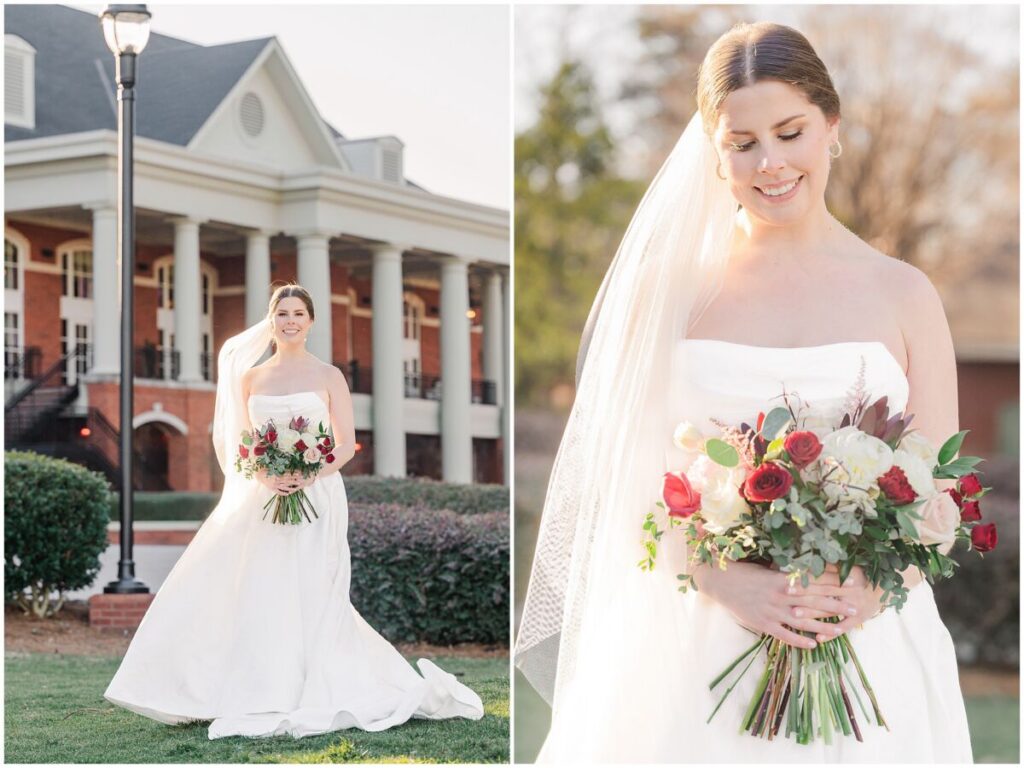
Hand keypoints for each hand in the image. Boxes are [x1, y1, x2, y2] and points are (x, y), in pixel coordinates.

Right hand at [256, 471, 308, 495]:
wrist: (259, 475)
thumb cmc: (267, 470)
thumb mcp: (274, 468)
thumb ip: (281, 469)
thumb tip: (290, 469)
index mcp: (277, 474)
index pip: (288, 474)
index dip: (294, 474)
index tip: (300, 473)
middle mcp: (276, 480)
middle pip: (288, 480)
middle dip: (295, 480)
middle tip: (301, 480)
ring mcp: (274, 485)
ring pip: (284, 487)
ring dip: (291, 487)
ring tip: (297, 488)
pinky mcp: (272, 489)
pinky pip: (278, 492)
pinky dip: (283, 493)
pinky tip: (288, 494)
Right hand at [694, 561, 858, 649]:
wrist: (720, 582)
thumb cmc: (744, 572)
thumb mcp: (766, 569)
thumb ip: (785, 573)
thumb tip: (805, 570)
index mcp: (783, 579)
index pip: (813, 582)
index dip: (833, 583)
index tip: (850, 584)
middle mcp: (781, 596)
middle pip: (813, 602)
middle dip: (835, 605)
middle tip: (854, 608)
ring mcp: (773, 611)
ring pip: (803, 621)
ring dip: (823, 626)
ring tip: (841, 630)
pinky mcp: (764, 624)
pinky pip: (785, 635)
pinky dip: (799, 641)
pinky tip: (813, 645)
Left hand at [785, 565, 885, 639]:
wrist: (887, 589)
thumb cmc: (863, 576)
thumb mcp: (850, 567)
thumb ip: (830, 565)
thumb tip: (806, 560)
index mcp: (847, 575)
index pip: (823, 575)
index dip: (807, 575)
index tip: (789, 575)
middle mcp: (850, 590)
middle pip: (823, 591)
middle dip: (804, 592)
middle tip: (786, 593)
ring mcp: (855, 606)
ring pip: (830, 610)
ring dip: (812, 613)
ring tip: (795, 615)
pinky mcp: (860, 619)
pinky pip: (844, 627)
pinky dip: (832, 633)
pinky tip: (818, 638)